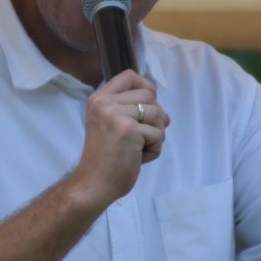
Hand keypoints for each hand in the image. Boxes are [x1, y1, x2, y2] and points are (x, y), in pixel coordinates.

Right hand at [72, 69, 169, 205]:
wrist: (93, 184)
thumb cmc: (105, 158)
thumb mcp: (112, 126)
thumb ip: (134, 113)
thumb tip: (166, 115)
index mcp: (99, 99)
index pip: (129, 76)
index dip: (145, 87)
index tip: (146, 107)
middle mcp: (105, 103)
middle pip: (149, 94)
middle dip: (154, 117)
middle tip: (142, 137)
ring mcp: (116, 115)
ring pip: (158, 114)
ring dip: (156, 135)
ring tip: (139, 148)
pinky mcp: (129, 130)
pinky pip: (158, 134)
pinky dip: (154, 149)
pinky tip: (138, 158)